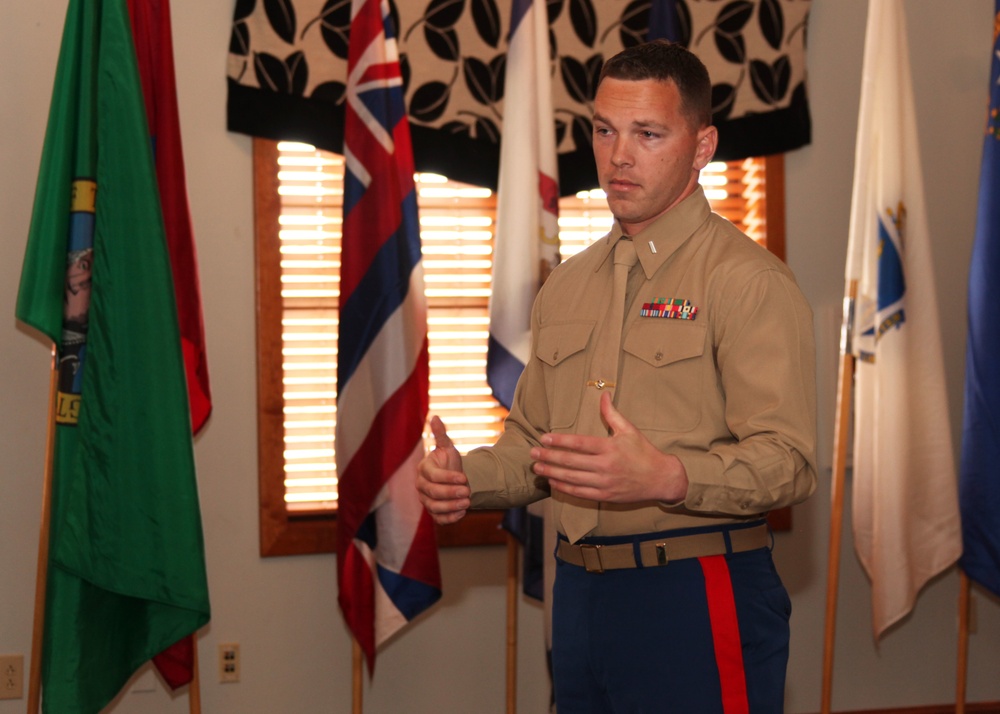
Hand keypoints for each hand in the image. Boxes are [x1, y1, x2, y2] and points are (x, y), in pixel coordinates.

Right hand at [416, 416, 471, 524]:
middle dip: (451, 493)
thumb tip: (435, 416)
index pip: (433, 476)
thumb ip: (441, 434)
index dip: (448, 478)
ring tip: (467, 503)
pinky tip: (462, 513)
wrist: (455, 479)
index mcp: (424, 469)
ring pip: (434, 507)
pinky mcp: (433, 512)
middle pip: (432, 492)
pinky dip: (450, 518)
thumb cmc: (449, 462)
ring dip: (452, 506)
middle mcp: (421, 486)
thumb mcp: (448, 447)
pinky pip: (438, 519)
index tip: (464, 478)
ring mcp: (426, 500)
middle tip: (468, 492)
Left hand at [530, 392, 687, 503]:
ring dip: (551, 473)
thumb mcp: (629, 430)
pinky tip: (552, 482)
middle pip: (570, 462)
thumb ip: (612, 414)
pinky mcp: (605, 495)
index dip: (559, 441)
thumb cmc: (644, 452)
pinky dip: (564, 488)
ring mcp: (604, 483)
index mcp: (609, 448)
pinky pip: (579, 492)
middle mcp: (605, 466)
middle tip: (532, 453)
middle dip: (548, 457)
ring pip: (571, 478)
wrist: (661, 479)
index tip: (544, 437)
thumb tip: (603, 394)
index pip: (579, 444)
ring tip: (536, 467)